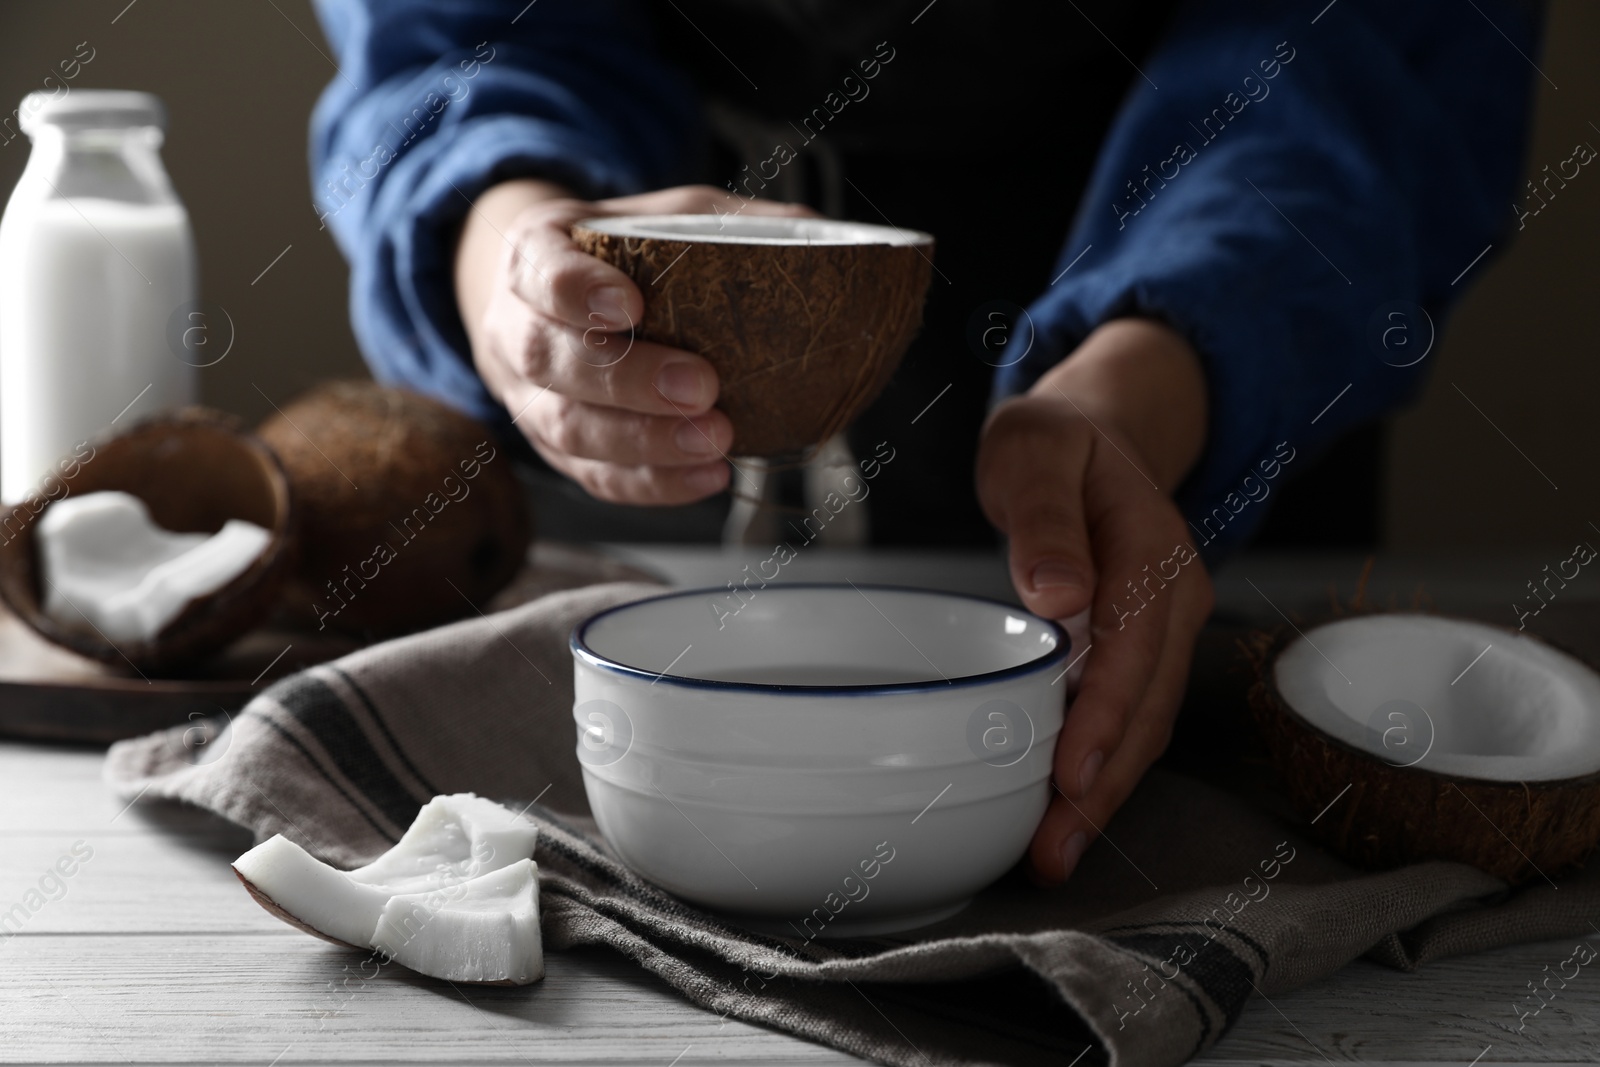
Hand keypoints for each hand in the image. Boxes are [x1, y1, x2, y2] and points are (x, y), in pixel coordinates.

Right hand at [455, 181, 814, 504]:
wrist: (555, 306)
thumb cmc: (621, 257)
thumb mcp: (668, 217)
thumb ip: (732, 223)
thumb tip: (820, 235)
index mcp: (533, 253)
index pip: (538, 270)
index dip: (576, 291)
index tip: (629, 306)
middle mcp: (513, 326)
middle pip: (551, 359)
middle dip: (627, 380)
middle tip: (699, 386)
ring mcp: (527, 395)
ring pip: (566, 428)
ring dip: (644, 442)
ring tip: (713, 440)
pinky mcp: (555, 449)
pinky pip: (593, 477)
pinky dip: (652, 483)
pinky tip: (706, 476)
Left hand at [976, 318, 1214, 883]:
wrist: (1090, 433)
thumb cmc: (1052, 442)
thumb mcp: (1033, 449)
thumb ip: (1044, 516)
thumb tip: (1061, 595)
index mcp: (1150, 543)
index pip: (1132, 644)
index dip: (1103, 716)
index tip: (1067, 776)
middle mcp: (1174, 592)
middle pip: (1148, 702)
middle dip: (1103, 782)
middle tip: (1052, 850)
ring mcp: (1167, 624)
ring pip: (1146, 722)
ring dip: (1104, 790)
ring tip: (1053, 853)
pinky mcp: (1147, 647)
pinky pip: (1133, 714)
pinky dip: (1104, 765)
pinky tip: (1067, 810)